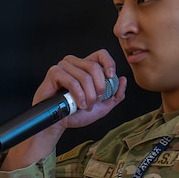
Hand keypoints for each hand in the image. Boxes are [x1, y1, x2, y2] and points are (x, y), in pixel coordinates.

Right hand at [1, 50, 126, 169]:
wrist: (59, 123)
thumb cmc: (76, 113)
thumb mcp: (101, 106)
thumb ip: (115, 94)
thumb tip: (123, 79)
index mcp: (86, 66)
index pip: (101, 54)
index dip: (109, 63)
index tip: (111, 76)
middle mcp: (75, 63)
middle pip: (94, 67)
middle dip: (99, 88)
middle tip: (95, 102)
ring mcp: (64, 66)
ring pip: (85, 76)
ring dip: (88, 96)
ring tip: (85, 106)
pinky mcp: (54, 72)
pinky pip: (72, 81)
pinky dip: (78, 95)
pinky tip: (77, 104)